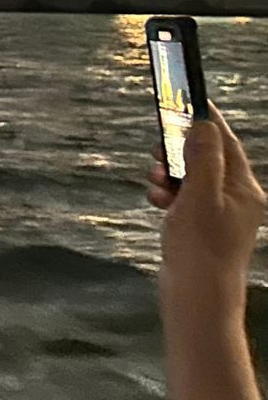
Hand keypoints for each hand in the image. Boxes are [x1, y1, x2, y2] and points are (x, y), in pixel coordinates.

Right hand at [148, 104, 264, 316]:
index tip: (189, 100)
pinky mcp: (204, 228)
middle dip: (180, 151)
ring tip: (154, 181)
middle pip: (208, 159)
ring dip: (170, 173)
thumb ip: (202, 159)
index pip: (226, 144)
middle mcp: (238, 200)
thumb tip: (202, 124)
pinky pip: (186, 198)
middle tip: (157, 149)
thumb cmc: (201, 250)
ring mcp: (221, 215)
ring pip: (193, 179)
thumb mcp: (199, 197)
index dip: (206, 121)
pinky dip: (170, 193)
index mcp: (245, 190)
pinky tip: (158, 199)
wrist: (198, 299)